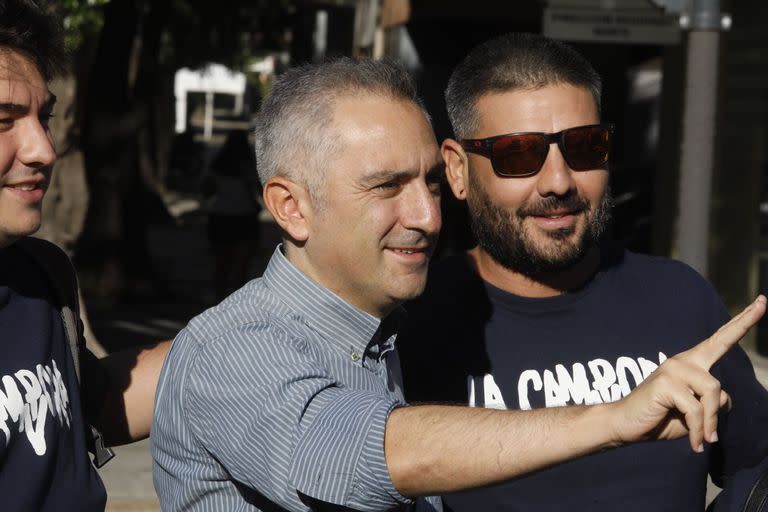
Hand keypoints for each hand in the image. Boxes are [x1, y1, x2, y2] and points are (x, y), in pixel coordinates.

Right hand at [608, 295, 765, 451]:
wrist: (624, 425)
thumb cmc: (660, 418)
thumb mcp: (695, 414)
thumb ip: (712, 404)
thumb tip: (722, 398)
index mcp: (690, 365)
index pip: (719, 341)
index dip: (740, 323)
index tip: (761, 301)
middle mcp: (683, 361)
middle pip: (720, 344)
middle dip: (744, 321)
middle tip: (764, 300)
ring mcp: (673, 369)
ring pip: (713, 393)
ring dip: (711, 422)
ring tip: (704, 440)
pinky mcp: (666, 383)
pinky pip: (697, 410)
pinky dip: (699, 431)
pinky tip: (695, 443)